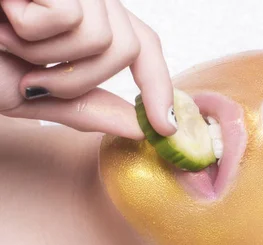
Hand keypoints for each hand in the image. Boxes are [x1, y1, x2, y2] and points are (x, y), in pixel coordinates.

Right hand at [0, 0, 175, 138]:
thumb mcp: (36, 95)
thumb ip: (87, 108)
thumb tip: (137, 126)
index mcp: (88, 21)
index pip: (143, 46)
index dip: (158, 87)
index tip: (165, 129)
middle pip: (128, 48)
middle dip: (78, 80)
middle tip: (31, 75)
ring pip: (103, 38)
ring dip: (47, 57)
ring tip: (9, 39)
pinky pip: (68, 19)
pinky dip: (29, 33)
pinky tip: (4, 15)